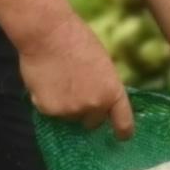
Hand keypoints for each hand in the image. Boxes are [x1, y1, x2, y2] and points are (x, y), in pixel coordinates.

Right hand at [19, 19, 130, 136]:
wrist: (47, 33)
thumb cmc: (77, 41)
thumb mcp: (102, 64)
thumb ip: (104, 87)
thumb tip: (101, 103)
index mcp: (113, 93)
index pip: (124, 124)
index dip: (122, 132)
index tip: (120, 136)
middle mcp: (95, 106)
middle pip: (93, 122)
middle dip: (87, 112)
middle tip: (77, 91)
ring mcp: (71, 110)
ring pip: (70, 117)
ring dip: (66, 105)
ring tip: (59, 79)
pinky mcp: (49, 110)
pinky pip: (51, 111)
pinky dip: (47, 100)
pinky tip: (46, 81)